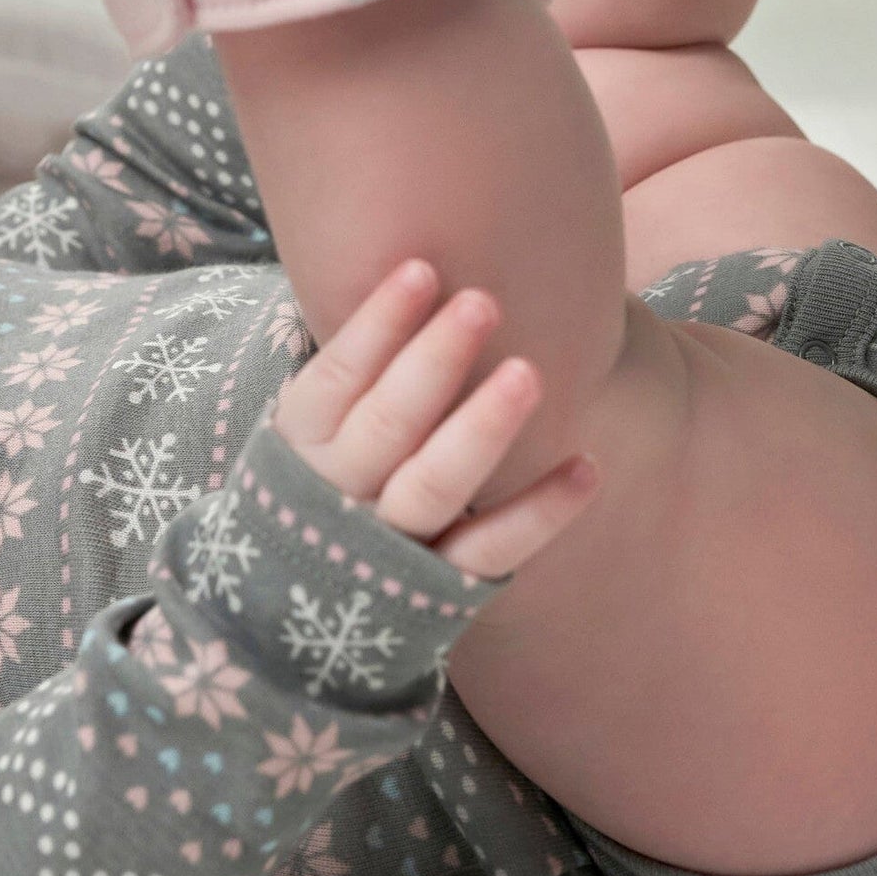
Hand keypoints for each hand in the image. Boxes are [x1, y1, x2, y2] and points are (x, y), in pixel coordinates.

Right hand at [270, 258, 599, 580]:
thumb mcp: (306, 431)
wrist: (290, 606)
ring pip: (433, 485)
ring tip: (529, 372)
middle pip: (387, 422)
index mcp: (299, 444)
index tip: (422, 269)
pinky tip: (586, 466)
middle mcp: (337, 494)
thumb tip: (412, 273)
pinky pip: (489, 551)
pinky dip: (539, 514)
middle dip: (434, 361)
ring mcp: (387, 545)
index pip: (337, 376)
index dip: (378, 324)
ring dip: (481, 429)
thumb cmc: (319, 482)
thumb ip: (349, 374)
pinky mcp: (437, 587)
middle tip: (482, 303)